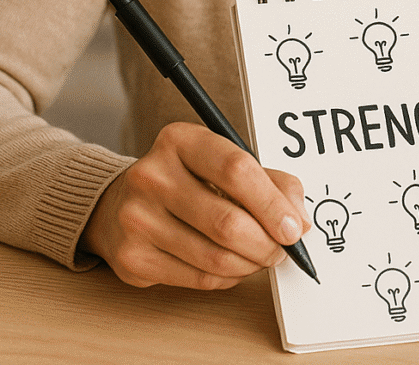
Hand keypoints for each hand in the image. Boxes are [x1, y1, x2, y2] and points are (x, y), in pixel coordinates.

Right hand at [79, 122, 310, 288]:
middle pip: (228, 221)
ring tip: (261, 256)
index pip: (236, 170)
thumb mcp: (225, 162)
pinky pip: (198, 278)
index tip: (294, 226)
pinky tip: (233, 265)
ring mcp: (137, 218)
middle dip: (267, 243)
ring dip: (251, 263)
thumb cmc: (187, 179)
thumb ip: (270, 182)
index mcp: (180, 140)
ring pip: (215, 257)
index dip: (272, 204)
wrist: (119, 202)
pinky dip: (228, 277)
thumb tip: (299, 220)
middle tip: (284, 248)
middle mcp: (153, 175)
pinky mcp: (132, 257)